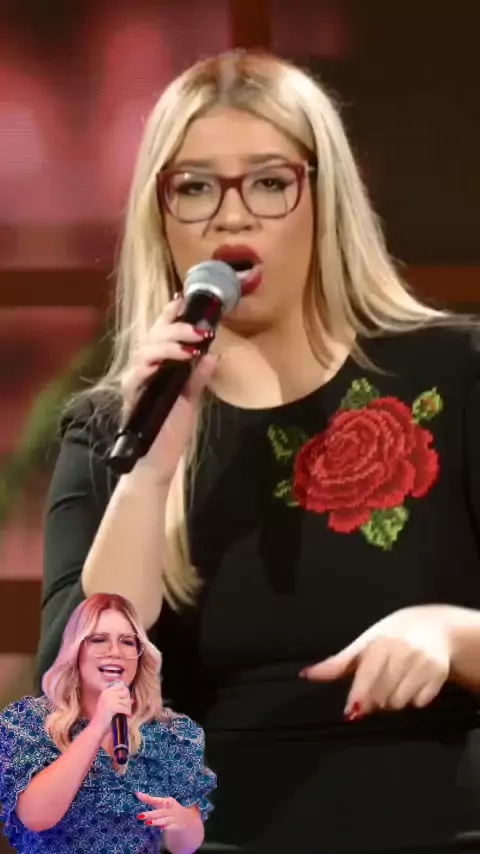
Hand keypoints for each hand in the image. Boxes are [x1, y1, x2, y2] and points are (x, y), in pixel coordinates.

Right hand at [91, 682, 131, 736]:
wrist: (97, 725)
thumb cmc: (103, 716)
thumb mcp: (109, 703)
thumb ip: (118, 699)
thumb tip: (132, 699)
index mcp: (106, 691)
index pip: (120, 686)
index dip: (125, 692)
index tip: (126, 698)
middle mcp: (107, 693)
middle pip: (125, 692)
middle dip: (128, 700)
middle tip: (127, 707)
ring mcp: (109, 700)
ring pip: (126, 701)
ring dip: (128, 707)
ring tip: (126, 712)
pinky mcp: (112, 707)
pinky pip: (125, 708)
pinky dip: (127, 712)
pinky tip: (127, 715)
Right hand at [121, 295, 218, 484]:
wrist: (156, 461)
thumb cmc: (170, 430)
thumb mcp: (190, 399)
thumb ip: (198, 377)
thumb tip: (214, 354)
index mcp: (156, 365)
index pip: (160, 332)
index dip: (170, 314)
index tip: (186, 300)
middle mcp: (142, 368)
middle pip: (153, 335)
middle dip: (177, 326)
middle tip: (201, 329)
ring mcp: (135, 381)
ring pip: (146, 349)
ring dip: (170, 343)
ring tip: (192, 346)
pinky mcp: (132, 396)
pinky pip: (138, 373)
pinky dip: (155, 364)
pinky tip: (173, 362)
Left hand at [136, 793, 195, 830]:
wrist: (185, 818)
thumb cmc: (168, 808)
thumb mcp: (160, 802)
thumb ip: (149, 799)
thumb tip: (137, 793)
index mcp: (168, 801)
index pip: (163, 801)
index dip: (166, 802)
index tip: (166, 802)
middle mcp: (171, 809)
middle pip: (161, 812)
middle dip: (151, 814)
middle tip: (140, 816)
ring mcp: (174, 818)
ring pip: (165, 820)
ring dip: (157, 822)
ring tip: (148, 822)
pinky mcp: (176, 826)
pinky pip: (171, 827)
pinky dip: (167, 828)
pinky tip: (162, 828)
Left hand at [301, 605, 452, 717]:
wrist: (434, 627)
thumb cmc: (390, 636)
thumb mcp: (364, 644)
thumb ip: (338, 663)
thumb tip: (307, 675)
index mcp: (381, 643)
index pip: (369, 675)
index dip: (359, 695)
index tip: (350, 713)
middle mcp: (404, 652)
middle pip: (382, 694)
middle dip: (372, 700)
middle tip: (369, 694)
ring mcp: (424, 664)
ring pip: (399, 702)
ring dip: (390, 702)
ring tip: (390, 685)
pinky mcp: (440, 675)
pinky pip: (419, 703)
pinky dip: (411, 700)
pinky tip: (409, 685)